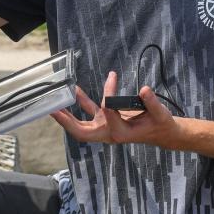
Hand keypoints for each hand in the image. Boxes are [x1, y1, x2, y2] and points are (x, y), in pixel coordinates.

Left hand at [51, 71, 181, 147]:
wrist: (162, 132)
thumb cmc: (161, 125)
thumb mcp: (161, 114)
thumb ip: (152, 103)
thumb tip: (144, 90)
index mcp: (121, 134)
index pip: (108, 113)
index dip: (109, 96)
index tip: (112, 79)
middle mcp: (109, 133)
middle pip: (81, 132)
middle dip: (66, 122)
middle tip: (52, 110)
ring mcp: (105, 127)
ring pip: (80, 125)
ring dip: (67, 115)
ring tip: (54, 103)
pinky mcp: (105, 119)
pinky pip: (90, 111)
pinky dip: (81, 101)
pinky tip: (75, 89)